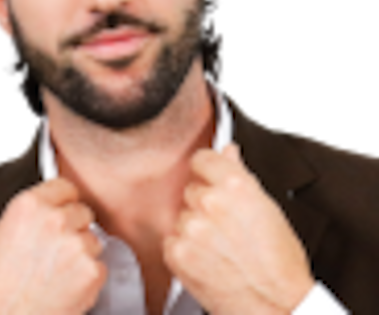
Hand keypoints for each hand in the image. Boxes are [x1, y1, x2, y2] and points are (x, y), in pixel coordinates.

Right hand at [0, 177, 106, 314]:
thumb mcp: (1, 236)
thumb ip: (30, 217)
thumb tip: (47, 213)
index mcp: (29, 205)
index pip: (65, 187)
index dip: (65, 202)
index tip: (64, 211)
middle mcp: (55, 219)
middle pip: (83, 212)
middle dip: (74, 230)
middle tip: (57, 252)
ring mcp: (75, 244)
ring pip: (93, 241)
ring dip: (82, 255)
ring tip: (57, 276)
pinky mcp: (90, 271)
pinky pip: (99, 268)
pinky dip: (88, 280)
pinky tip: (66, 290)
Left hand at [162, 143, 314, 314]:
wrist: (277, 307)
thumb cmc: (279, 263)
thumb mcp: (267, 209)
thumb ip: (239, 175)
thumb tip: (228, 152)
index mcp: (234, 185)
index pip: (201, 159)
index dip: (207, 171)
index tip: (210, 179)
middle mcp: (209, 202)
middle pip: (191, 190)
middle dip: (204, 205)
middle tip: (226, 227)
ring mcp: (191, 227)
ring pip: (182, 216)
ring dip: (194, 228)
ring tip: (220, 247)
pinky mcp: (177, 252)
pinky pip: (172, 239)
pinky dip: (184, 249)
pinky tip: (207, 259)